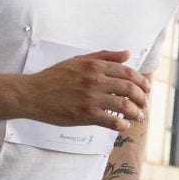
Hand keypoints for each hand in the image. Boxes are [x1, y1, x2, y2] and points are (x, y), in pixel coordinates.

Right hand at [26, 49, 147, 129]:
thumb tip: (126, 54)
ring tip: (138, 117)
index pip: (128, 73)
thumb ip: (104, 57)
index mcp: (95, 66)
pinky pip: (112, 121)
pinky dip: (122, 124)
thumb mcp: (78, 60)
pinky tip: (123, 125)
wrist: (31, 93)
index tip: (146, 89)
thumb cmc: (53, 78)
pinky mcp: (86, 114)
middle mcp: (95, 80)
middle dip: (142, 99)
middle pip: (130, 89)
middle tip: (144, 105)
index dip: (142, 82)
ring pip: (125, 105)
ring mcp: (91, 98)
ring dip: (136, 113)